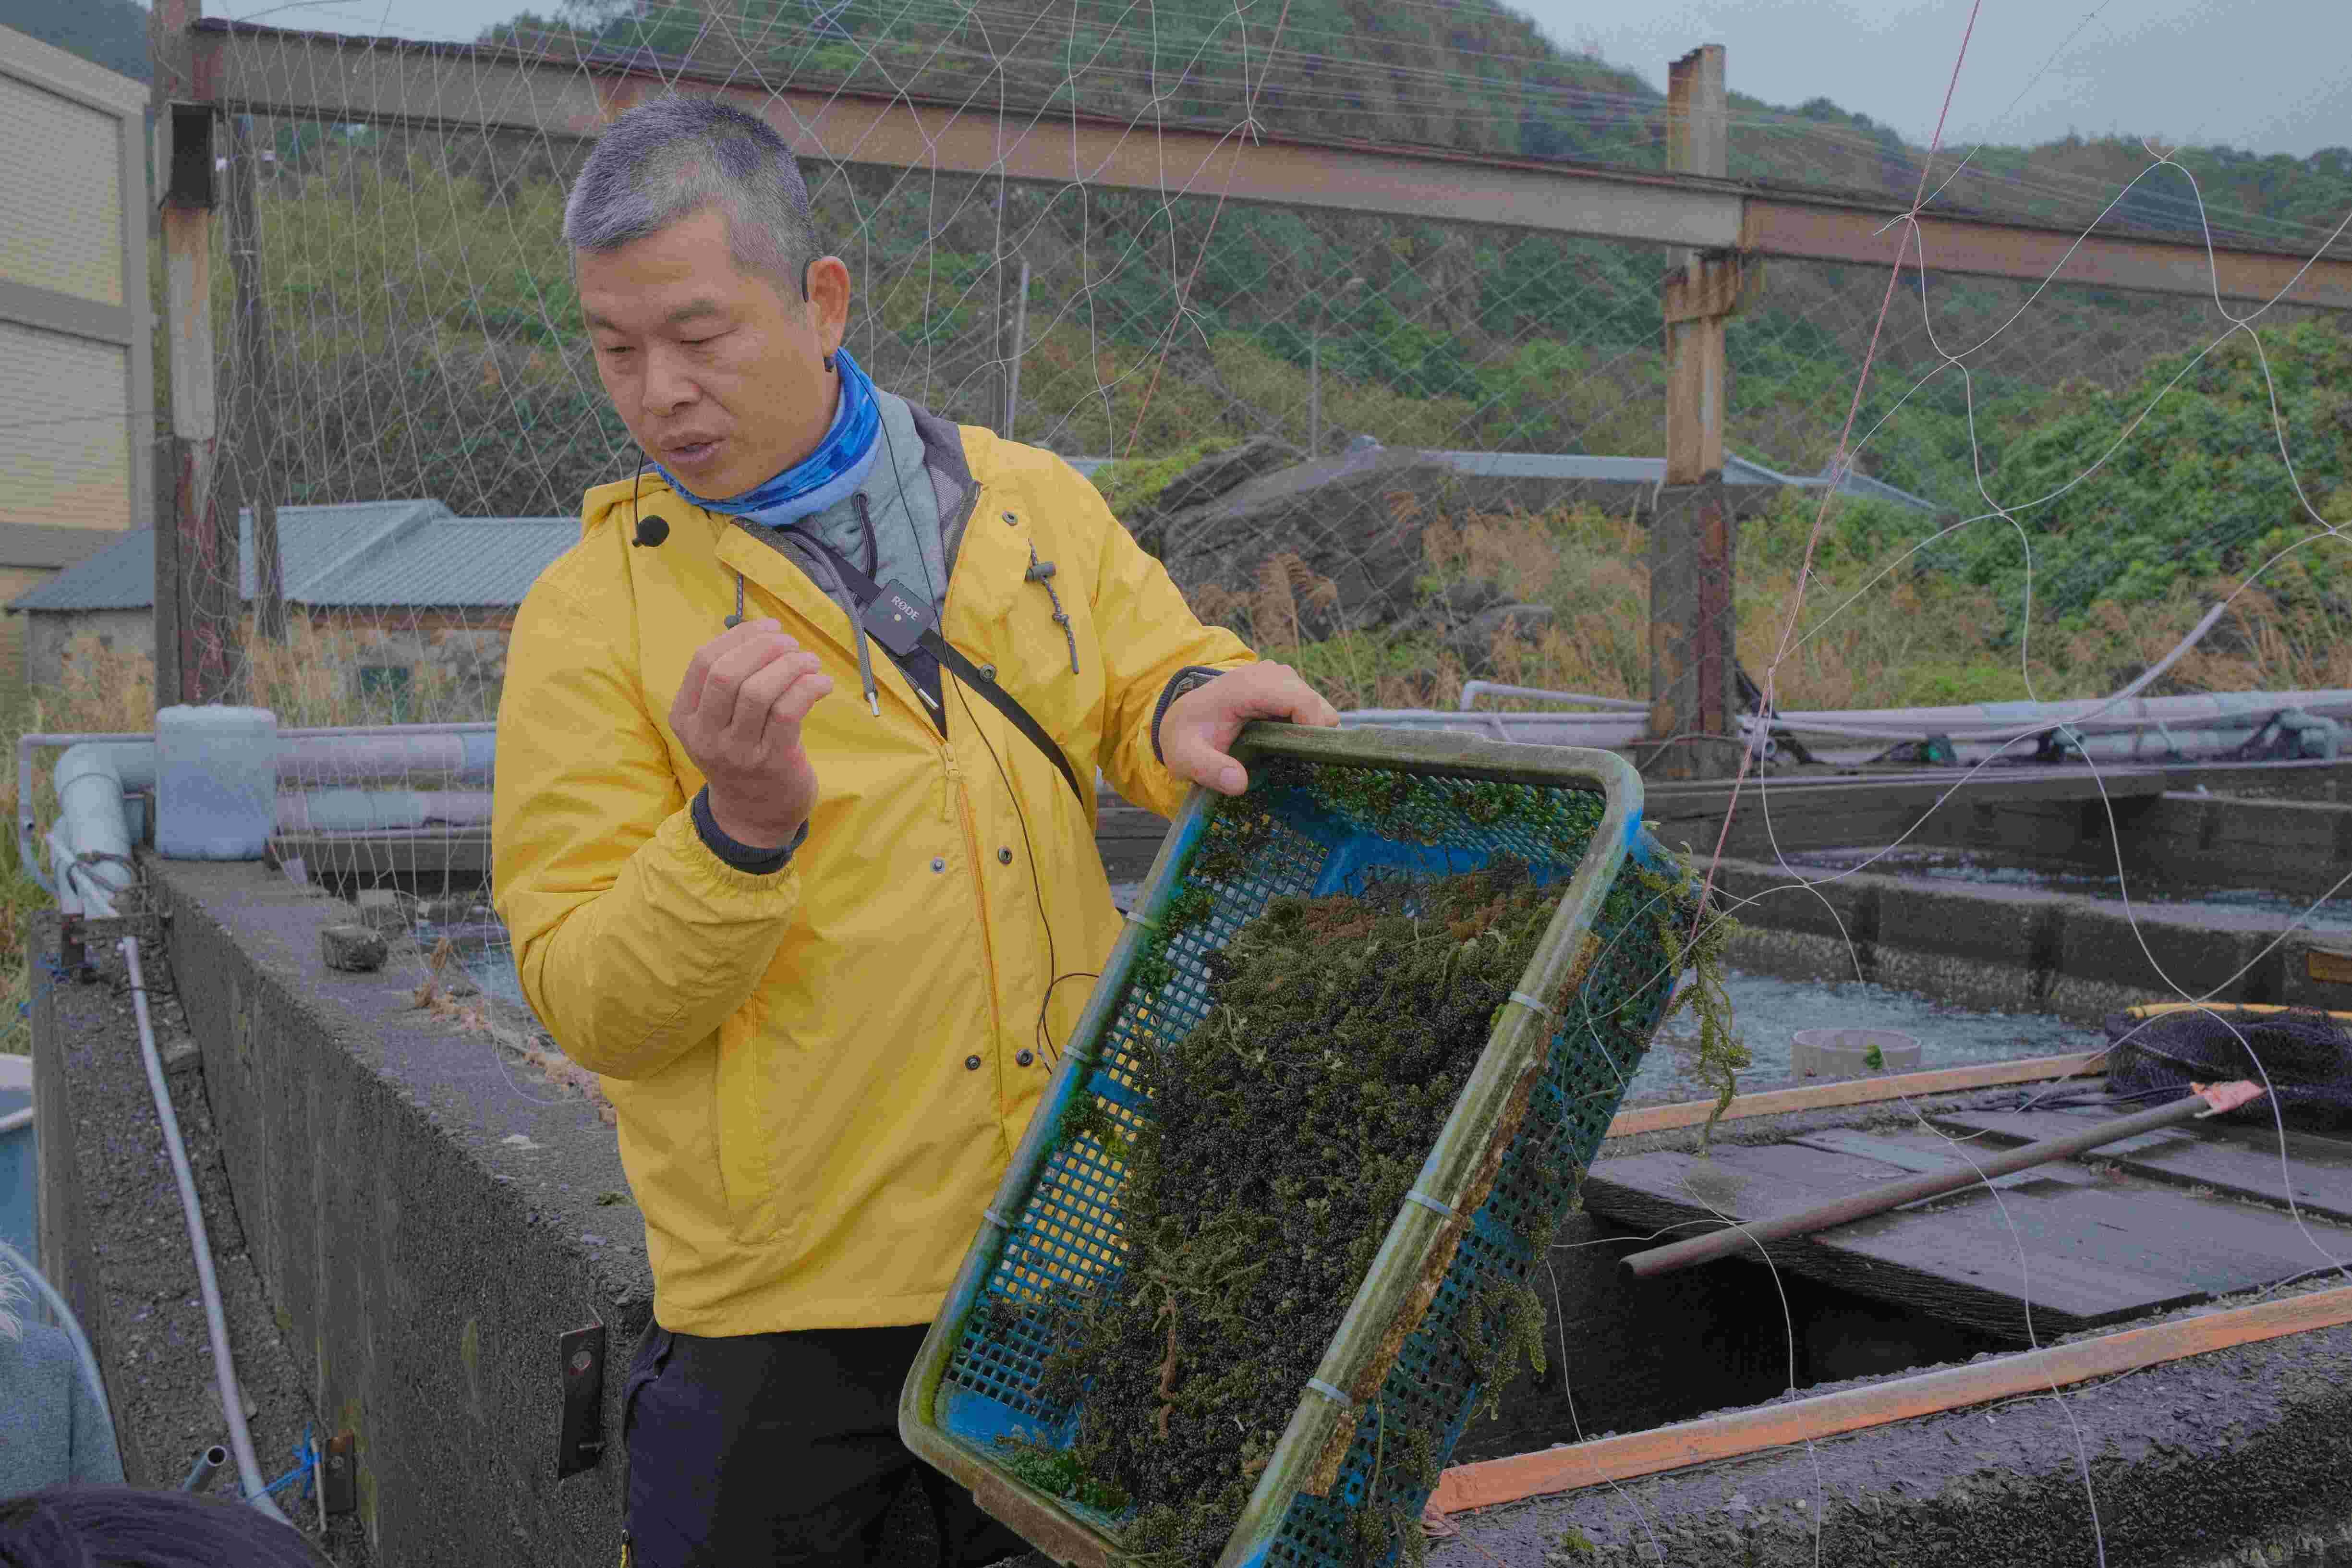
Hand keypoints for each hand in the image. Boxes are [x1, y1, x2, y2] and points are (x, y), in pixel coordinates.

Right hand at [670, 619, 831, 847]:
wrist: (753, 816)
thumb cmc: (742, 756)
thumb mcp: (718, 723)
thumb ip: (730, 682)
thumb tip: (763, 633)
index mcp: (686, 717)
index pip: (704, 661)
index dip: (740, 636)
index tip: (769, 627)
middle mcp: (706, 735)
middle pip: (728, 673)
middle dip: (764, 647)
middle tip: (791, 644)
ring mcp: (738, 751)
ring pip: (759, 691)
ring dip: (791, 665)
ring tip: (810, 662)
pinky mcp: (773, 761)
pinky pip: (789, 711)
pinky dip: (809, 687)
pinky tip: (822, 683)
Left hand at [1159, 663, 1340, 796]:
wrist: (1181, 719)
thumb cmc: (1185, 737)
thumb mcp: (1186, 757)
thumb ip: (1209, 769)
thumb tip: (1239, 783)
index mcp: (1246, 686)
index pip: (1299, 699)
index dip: (1312, 730)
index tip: (1306, 761)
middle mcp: (1268, 674)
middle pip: (1316, 705)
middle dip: (1313, 738)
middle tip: (1294, 766)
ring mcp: (1279, 679)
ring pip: (1319, 707)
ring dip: (1310, 735)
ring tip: (1286, 758)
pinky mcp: (1285, 689)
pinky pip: (1311, 709)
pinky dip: (1306, 730)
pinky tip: (1285, 747)